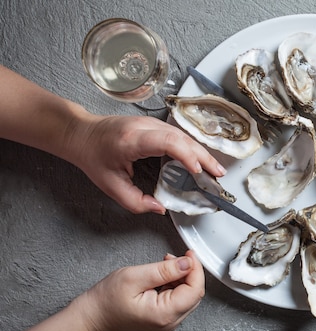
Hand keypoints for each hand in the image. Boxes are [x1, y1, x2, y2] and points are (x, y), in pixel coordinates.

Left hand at [72, 115, 225, 213]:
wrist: (82, 134)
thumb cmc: (93, 157)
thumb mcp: (111, 186)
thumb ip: (136, 202)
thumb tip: (160, 208)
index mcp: (132, 140)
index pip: (168, 142)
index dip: (187, 155)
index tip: (198, 172)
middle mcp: (144, 127)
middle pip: (182, 138)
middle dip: (203, 157)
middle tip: (218, 174)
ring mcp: (151, 123)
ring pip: (184, 135)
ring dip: (201, 153)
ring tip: (214, 170)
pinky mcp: (154, 125)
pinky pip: (178, 135)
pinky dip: (192, 148)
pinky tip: (200, 160)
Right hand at [75, 250, 204, 330]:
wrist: (92, 316)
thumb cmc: (107, 299)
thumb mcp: (136, 277)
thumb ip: (165, 270)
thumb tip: (188, 263)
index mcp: (165, 314)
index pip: (195, 290)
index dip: (195, 268)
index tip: (189, 253)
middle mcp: (170, 321)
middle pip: (194, 293)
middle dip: (189, 271)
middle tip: (175, 257)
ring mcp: (168, 321)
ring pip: (188, 295)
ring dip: (181, 276)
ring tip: (163, 265)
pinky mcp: (164, 317)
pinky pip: (179, 298)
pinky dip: (175, 283)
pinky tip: (162, 275)